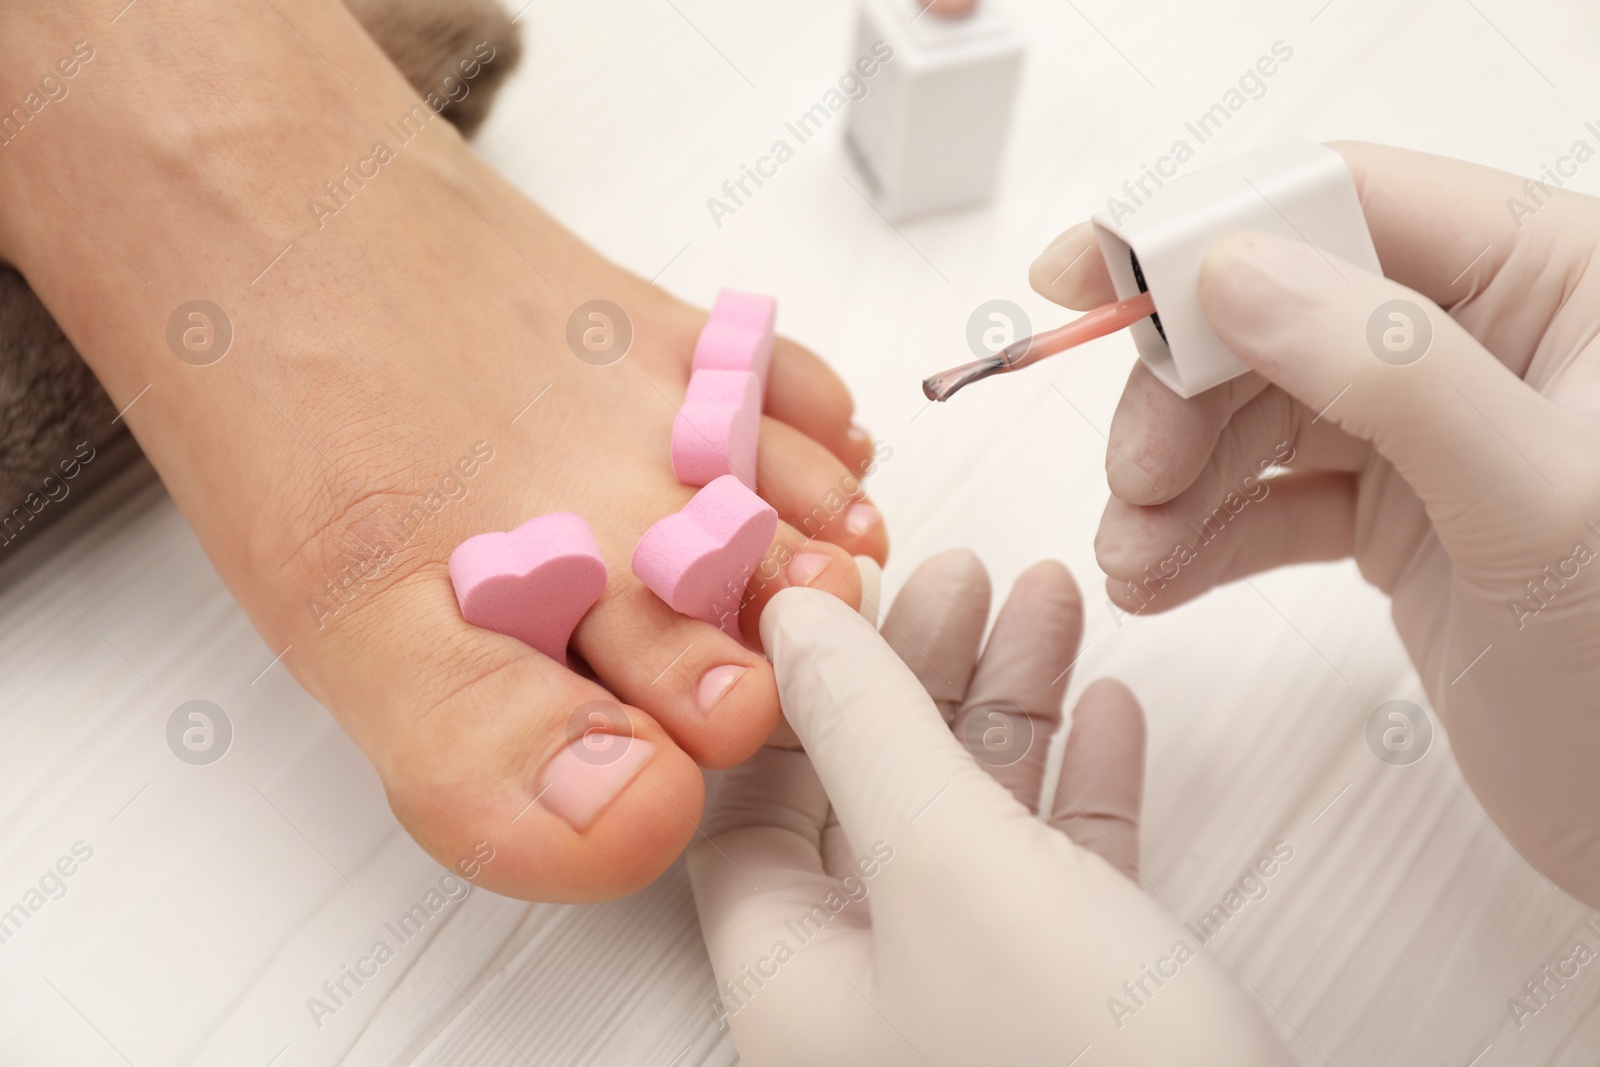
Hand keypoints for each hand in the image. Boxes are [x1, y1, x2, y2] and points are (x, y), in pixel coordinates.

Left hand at [689, 551, 1291, 1065]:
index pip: (747, 803)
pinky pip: (1061, 871)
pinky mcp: (1081, 1009)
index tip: (839, 593)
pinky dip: (1082, 785)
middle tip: (965, 574)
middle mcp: (871, 997)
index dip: (790, 693)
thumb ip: (867, 726)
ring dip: (1012, 705)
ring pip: (973, 820)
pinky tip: (1112, 710)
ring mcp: (978, 1002)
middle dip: (921, 673)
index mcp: (792, 978)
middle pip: (868, 793)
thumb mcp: (949, 864)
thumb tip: (794, 617)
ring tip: (1050, 597)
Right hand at [1030, 141, 1599, 905]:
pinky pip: (1267, 500)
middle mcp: (1482, 339)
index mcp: (1553, 279)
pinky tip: (1160, 580)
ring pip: (1252, 412)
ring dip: (1173, 482)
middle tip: (1133, 476)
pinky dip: (1200, 538)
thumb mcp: (1539, 502)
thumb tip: (1236, 274)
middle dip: (1179, 398)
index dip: (1206, 231)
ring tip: (1135, 557)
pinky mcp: (1396, 515)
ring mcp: (1432, 431)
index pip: (1348, 205)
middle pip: (1270, 314)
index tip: (1089, 273)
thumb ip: (1395, 375)